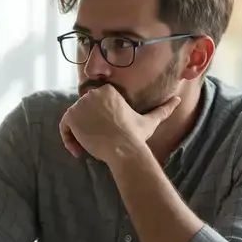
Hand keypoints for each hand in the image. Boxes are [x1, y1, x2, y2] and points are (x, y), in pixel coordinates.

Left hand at [59, 85, 180, 163]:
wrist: (123, 148)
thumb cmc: (136, 136)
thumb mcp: (150, 120)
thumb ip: (163, 109)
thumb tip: (178, 99)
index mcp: (108, 90)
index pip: (95, 104)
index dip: (97, 121)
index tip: (104, 135)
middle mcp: (92, 93)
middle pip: (83, 111)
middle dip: (87, 127)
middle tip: (96, 143)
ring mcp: (80, 104)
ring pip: (72, 119)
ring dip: (77, 135)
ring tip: (87, 149)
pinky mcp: (71, 116)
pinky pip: (64, 127)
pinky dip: (67, 139)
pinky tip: (78, 151)